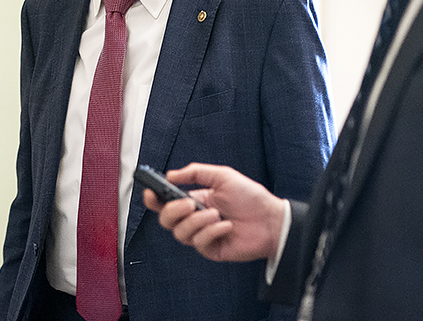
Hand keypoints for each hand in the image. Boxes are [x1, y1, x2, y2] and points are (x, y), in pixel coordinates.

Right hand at [143, 162, 285, 262]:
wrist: (271, 220)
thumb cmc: (250, 197)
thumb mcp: (223, 176)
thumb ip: (195, 172)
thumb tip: (170, 175)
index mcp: (194, 200)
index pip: (165, 203)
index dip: (153, 200)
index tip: (150, 193)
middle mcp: (195, 218)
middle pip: (166, 220)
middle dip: (174, 211)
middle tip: (190, 203)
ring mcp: (202, 235)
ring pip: (181, 233)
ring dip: (198, 221)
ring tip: (218, 215)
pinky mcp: (211, 249)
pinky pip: (199, 243)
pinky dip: (212, 232)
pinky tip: (227, 226)